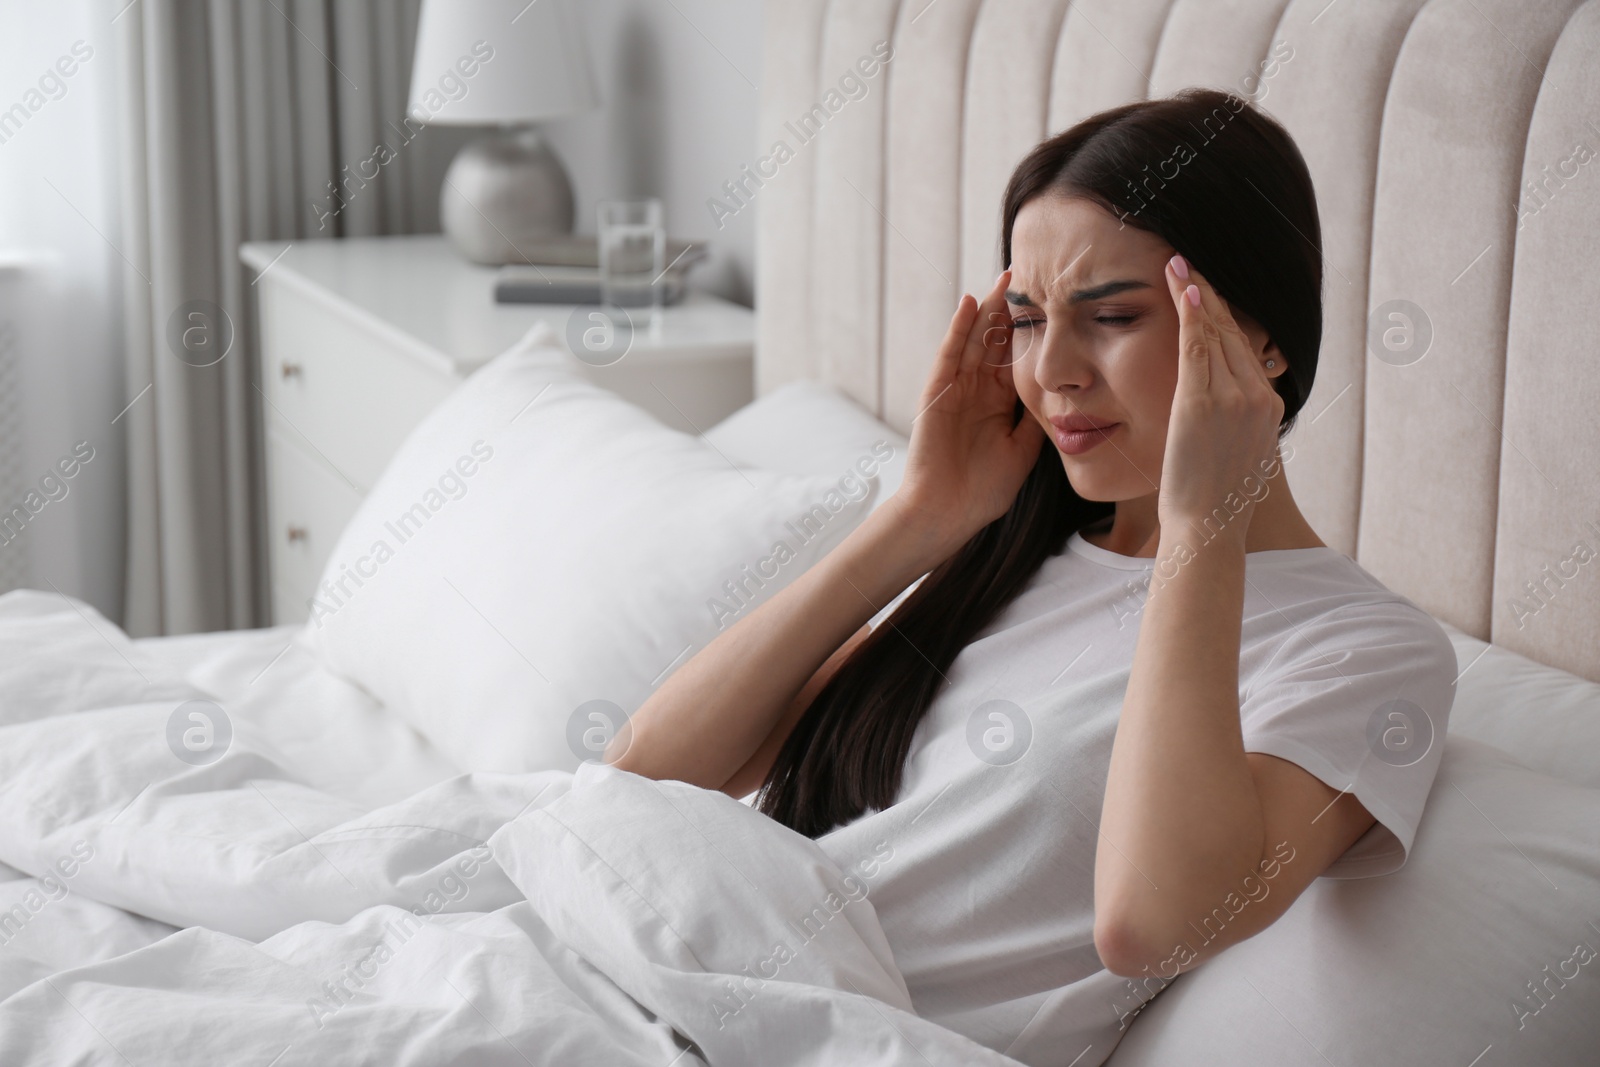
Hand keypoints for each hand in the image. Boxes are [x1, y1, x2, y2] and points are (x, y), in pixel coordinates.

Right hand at [891, 269, 1045, 552]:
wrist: (946, 513)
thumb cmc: (982, 492)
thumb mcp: (1022, 452)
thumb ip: (1035, 422)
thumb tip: (1061, 395)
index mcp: (997, 406)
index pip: (1016, 359)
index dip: (1030, 333)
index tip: (1049, 305)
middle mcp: (976, 392)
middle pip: (995, 342)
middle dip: (1010, 311)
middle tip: (1028, 277)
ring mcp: (955, 389)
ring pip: (974, 340)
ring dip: (988, 310)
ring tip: (1004, 279)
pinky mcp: (936, 392)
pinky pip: (949, 354)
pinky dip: (958, 328)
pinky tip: (971, 303)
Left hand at [1157, 256, 1283, 536]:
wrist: (1210, 527)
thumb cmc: (1214, 501)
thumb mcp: (1236, 455)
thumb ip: (1232, 424)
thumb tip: (1219, 413)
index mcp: (1268, 408)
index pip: (1245, 349)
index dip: (1224, 316)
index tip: (1208, 290)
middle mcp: (1258, 396)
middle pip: (1233, 333)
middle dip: (1210, 295)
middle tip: (1190, 262)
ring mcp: (1233, 397)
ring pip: (1214, 333)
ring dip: (1195, 294)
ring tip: (1178, 264)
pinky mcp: (1203, 402)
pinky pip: (1197, 347)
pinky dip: (1190, 315)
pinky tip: (1183, 288)